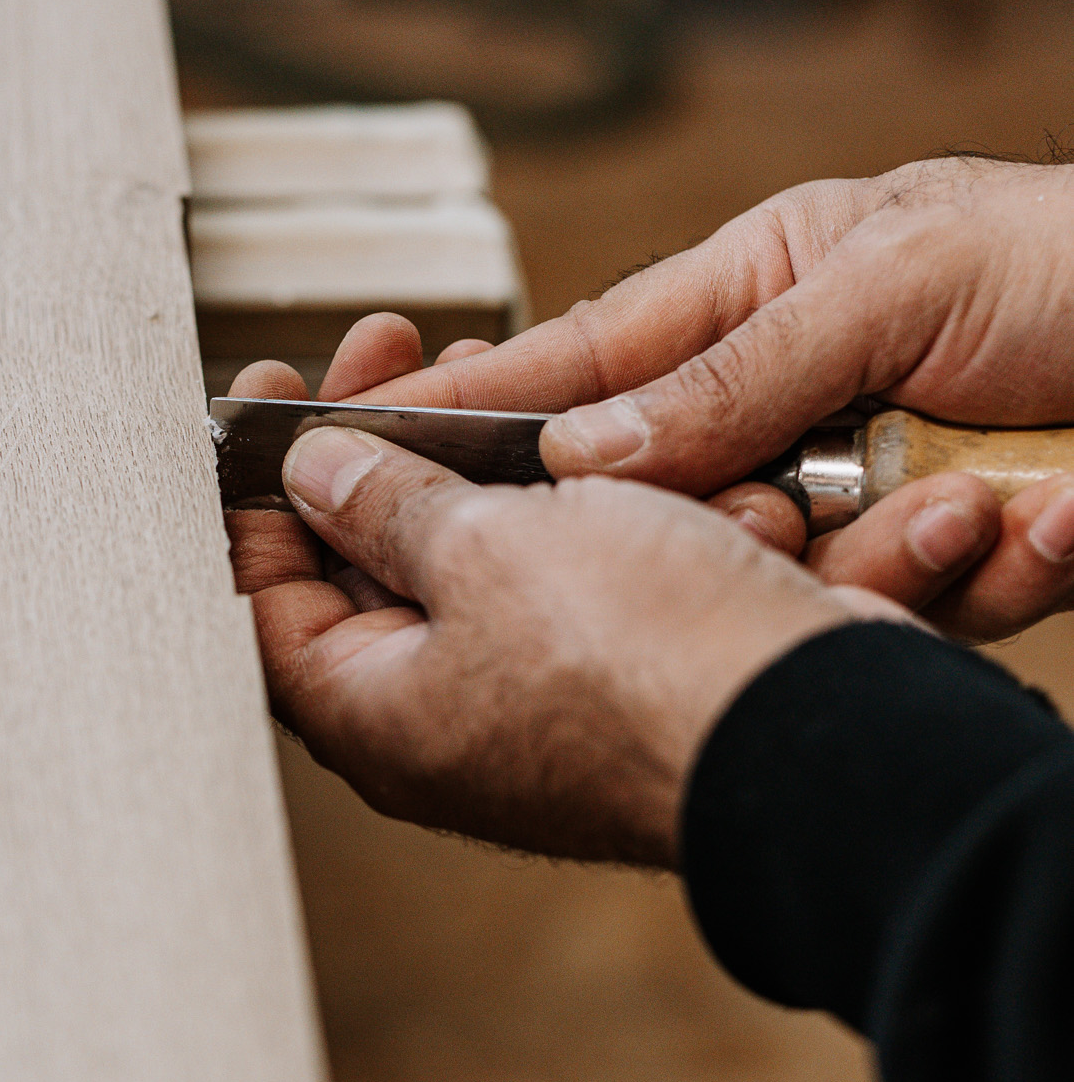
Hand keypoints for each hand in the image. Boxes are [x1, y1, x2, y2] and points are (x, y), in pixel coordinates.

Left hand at [230, 420, 895, 865]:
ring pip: (495, 559)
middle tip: (401, 350)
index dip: (254, 488)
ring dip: (515, 469)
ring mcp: (537, 706)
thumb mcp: (487, 547)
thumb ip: (391, 503)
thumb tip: (319, 475)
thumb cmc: (649, 665)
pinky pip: (587, 575)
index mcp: (373, 712)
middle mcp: (444, 722)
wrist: (827, 731)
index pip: (262, 597)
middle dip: (395, 449)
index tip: (274, 393)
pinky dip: (598, 511)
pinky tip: (633, 461)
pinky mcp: (625, 676)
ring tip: (542, 396)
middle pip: (375, 567)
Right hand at [312, 156, 1073, 640]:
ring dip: (900, 561)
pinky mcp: (942, 559)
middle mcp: (795, 403)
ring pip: (797, 583)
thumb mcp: (893, 281)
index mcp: (758, 295)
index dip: (480, 413)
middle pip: (680, 507)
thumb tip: (579, 457)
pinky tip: (1059, 516)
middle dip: (740, 531)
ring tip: (986, 505)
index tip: (372, 451)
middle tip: (787, 521)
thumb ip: (729, 373)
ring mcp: (866, 489)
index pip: (581, 364)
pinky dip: (991, 577)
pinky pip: (913, 612)